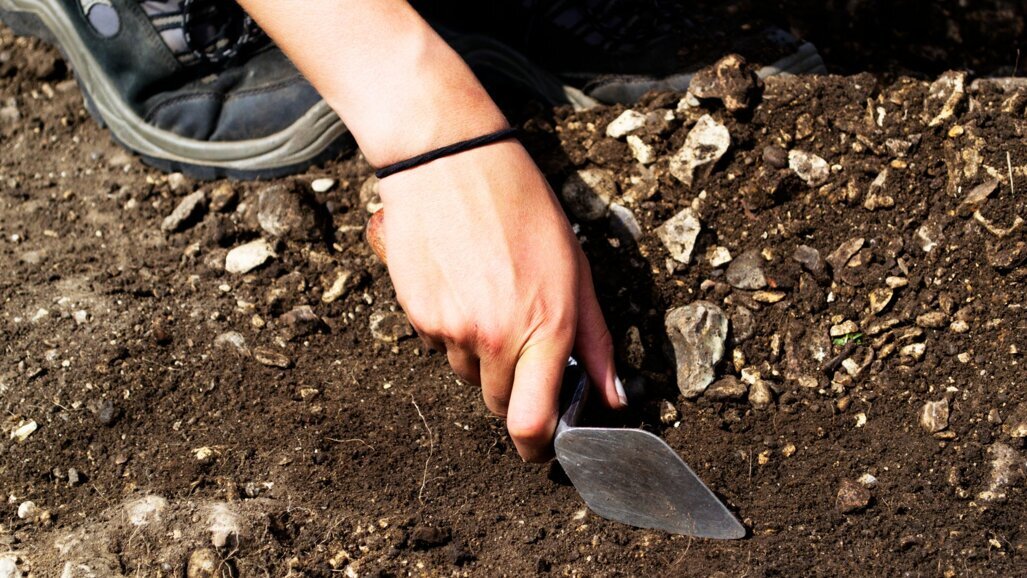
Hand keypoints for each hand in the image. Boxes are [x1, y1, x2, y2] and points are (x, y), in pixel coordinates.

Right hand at [375, 140, 625, 461]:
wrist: (448, 160)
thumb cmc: (521, 205)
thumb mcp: (576, 268)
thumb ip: (596, 340)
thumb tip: (613, 396)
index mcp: (547, 326)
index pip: (533, 421)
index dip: (535, 448)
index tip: (538, 449)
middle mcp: (497, 336)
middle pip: (498, 403)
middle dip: (512, 386)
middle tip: (516, 336)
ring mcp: (453, 328)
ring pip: (465, 372)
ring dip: (478, 352)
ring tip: (486, 293)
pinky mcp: (418, 315)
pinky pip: (435, 344)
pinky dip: (448, 327)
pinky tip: (458, 282)